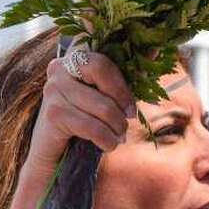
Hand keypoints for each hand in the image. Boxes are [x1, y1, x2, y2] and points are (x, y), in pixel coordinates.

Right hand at [25, 51, 136, 176]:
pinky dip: (107, 140)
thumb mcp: (103, 100)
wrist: (53, 158)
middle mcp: (58, 69)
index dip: (121, 86)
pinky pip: (93, 126)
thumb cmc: (83, 126)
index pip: (102, 61)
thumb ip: (122, 79)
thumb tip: (156, 50)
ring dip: (117, 127)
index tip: (130, 108)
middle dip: (120, 103)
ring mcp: (53, 90)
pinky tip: (107, 145)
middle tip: (125, 123)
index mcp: (72, 60)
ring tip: (117, 137)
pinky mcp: (53, 115)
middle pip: (101, 74)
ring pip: (102, 106)